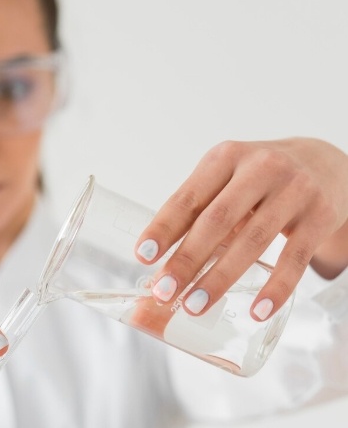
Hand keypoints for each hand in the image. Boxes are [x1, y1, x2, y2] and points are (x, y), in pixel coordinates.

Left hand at [135, 137, 347, 320]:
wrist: (325, 162)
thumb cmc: (259, 177)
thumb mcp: (228, 176)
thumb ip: (199, 209)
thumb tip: (160, 260)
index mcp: (225, 157)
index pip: (188, 197)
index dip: (163, 228)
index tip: (142, 256)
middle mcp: (260, 168)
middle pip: (217, 220)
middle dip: (187, 260)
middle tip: (164, 291)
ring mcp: (294, 191)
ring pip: (252, 241)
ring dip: (220, 278)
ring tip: (195, 306)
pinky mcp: (321, 215)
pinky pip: (295, 258)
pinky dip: (275, 288)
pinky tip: (256, 310)